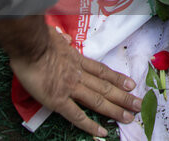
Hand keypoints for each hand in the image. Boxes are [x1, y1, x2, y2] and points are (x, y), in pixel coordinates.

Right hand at [7, 24, 137, 136]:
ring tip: (130, 117)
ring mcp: (70, 88)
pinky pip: (76, 115)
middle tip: (139, 105)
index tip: (131, 84)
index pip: (102, 71)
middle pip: (106, 87)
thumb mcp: (55, 36)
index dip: (117, 78)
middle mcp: (78, 75)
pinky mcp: (58, 101)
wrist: (29, 45)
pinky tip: (102, 131)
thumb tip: (65, 38)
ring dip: (115, 110)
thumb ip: (62, 40)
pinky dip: (90, 125)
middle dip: (124, 97)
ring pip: (97, 100)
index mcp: (77, 60)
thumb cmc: (38, 38)